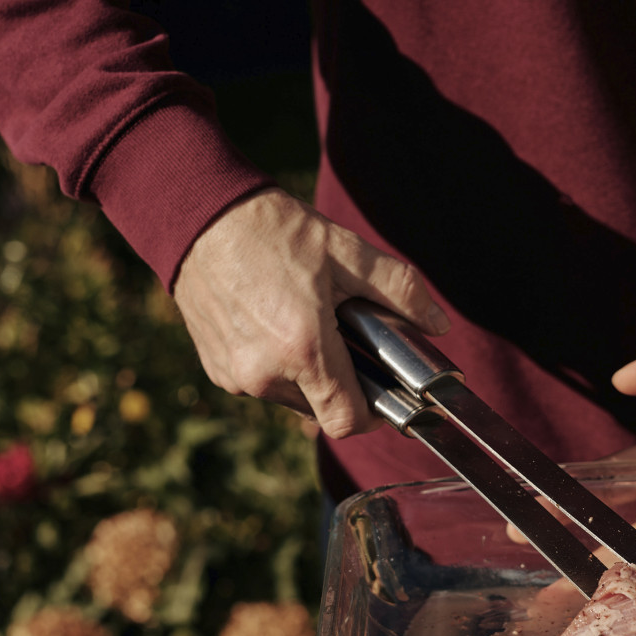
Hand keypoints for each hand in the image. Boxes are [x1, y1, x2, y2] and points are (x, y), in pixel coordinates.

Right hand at [173, 187, 449, 438]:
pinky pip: (263, 386)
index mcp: (303, 351)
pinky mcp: (217, 371)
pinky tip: (279, 326)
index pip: (347, 422)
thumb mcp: (347, 252)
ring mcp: (237, 377)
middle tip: (350, 343)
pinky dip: (280, 368)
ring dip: (311, 377)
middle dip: (344, 386)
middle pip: (323, 411)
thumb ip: (400, 291)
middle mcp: (266, 374)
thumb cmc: (274, 232)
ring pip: (293, 400)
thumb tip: (439, 325)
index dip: (374, 415)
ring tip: (312, 327)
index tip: (386, 393)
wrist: (197, 213)